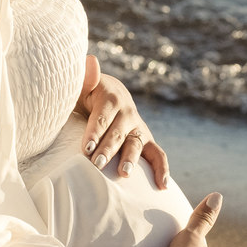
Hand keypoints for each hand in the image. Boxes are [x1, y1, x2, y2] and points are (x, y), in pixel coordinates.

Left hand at [79, 65, 168, 186]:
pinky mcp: (145, 140)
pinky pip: (157, 155)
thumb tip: (89, 61)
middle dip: (108, 149)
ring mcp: (138, 127)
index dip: (95, 132)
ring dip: (131, 158)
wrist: (107, 95)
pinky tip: (162, 186)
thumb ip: (85, 76)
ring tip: (125, 173)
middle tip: (97, 164)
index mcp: (111, 98)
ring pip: (136, 144)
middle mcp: (128, 112)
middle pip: (118, 133)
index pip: (102, 117)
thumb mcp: (83, 84)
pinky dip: (162, 169)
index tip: (86, 148)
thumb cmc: (87, 94)